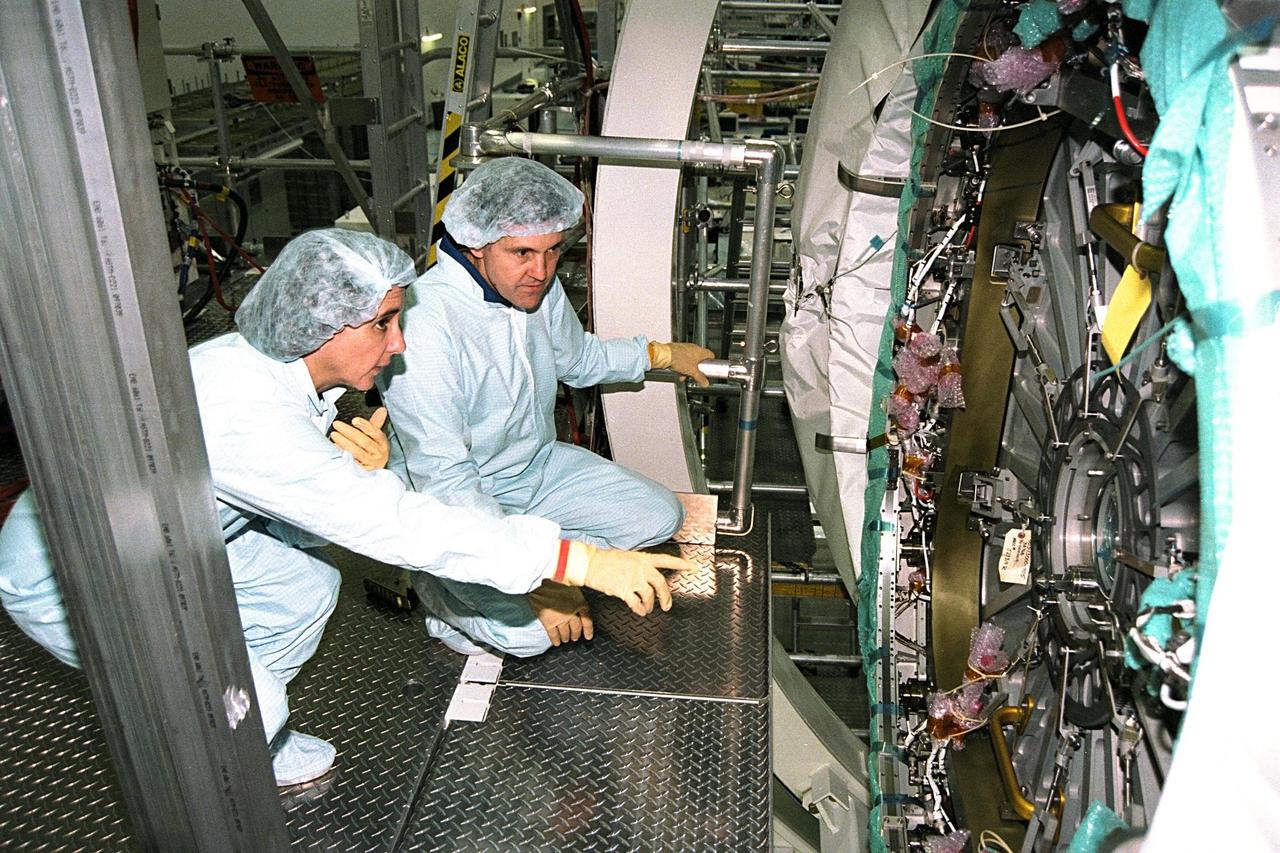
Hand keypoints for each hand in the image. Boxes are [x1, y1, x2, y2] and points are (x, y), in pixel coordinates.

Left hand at [330, 407, 389, 469]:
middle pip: (364, 442)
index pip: (375, 433)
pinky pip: (351, 462)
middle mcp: (378, 454)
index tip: (355, 420)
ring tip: (334, 435)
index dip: (365, 426)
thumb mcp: (376, 438)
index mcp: (383, 443)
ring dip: (344, 442)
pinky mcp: (362, 471)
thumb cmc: (374, 452)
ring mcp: (370, 464)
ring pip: (357, 452)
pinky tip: (336, 449)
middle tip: (337, 425)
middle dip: (349, 432)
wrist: (375, 470)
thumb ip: (376, 423)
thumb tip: (382, 410)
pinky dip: (343, 454)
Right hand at [528, 580, 593, 645]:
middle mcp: (572, 613)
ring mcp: (560, 618)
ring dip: (566, 637)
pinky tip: (557, 643)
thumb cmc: (556, 579)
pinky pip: (553, 634)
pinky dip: (555, 640)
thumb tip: (579, 602)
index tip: (588, 637)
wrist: (540, 581)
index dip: (588, 630)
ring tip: (566, 640)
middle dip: (576, 634)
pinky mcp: (548, 621)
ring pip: (565, 632)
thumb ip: (577, 596)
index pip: (587, 620)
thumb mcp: (573, 585)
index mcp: (580, 603)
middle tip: (575, 638)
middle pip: (576, 628)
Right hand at [566, 544, 693, 615]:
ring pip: (649, 597)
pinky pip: (637, 604)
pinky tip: (639, 611)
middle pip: (661, 584)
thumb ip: (639, 565)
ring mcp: (633, 579)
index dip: (682, 564)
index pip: (667, 560)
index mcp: (643, 558)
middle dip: (666, 597)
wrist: (589, 563)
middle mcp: (641, 568)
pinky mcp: (624, 590)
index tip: (694, 567)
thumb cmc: (605, 560)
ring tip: (647, 610)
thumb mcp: (626, 556)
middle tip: (667, 606)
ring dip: (649, 606)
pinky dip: (639, 610)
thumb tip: (646, 575)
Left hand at [648, 341, 714, 386]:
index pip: (710, 355)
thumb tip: (705, 383)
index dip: (711, 363)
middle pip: (699, 360)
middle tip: (694, 375)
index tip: (708, 369)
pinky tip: (678, 371)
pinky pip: (683, 359)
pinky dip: (682, 366)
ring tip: (684, 375)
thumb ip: (700, 378)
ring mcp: (686, 348)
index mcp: (700, 351)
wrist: (665, 355)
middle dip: (696, 369)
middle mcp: (694, 348)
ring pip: (691, 360)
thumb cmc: (679, 359)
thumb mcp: (692, 372)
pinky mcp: (678, 350)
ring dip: (688, 369)